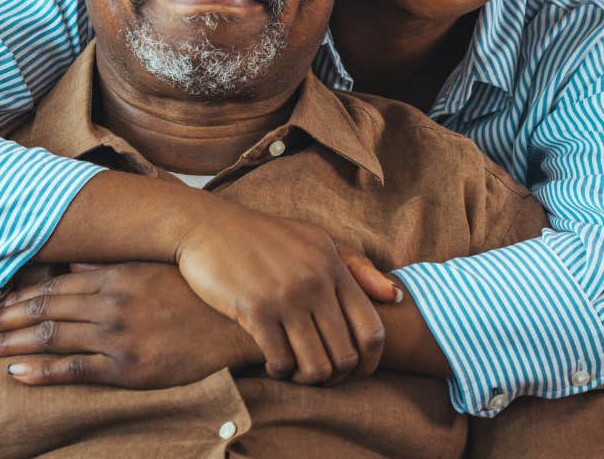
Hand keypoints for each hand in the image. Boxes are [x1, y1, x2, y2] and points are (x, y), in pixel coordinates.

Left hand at [0, 262, 261, 387]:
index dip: (18, 296)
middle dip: (2, 320)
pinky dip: (41, 370)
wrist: (232, 321)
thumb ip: (114, 265)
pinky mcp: (127, 367)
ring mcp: (117, 335)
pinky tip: (16, 371)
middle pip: (43, 310)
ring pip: (51, 337)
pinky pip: (74, 369)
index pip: (54, 286)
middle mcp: (110, 302)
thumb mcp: (154, 266)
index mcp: (116, 275)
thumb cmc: (193, 290)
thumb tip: (79, 264)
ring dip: (9, 342)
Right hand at [174, 201, 396, 383]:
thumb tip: (395, 297)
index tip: (357, 370)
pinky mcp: (254, 310)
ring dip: (307, 378)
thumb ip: (355, 267)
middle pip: (345, 355)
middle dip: (335, 375)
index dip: (369, 361)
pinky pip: (281, 362)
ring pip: (316, 367)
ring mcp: (286, 297)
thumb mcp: (314, 240)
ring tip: (296, 369)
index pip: (372, 329)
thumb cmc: (265, 236)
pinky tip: (272, 360)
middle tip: (318, 372)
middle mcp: (314, 282)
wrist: (209, 226)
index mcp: (333, 265)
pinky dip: (279, 370)